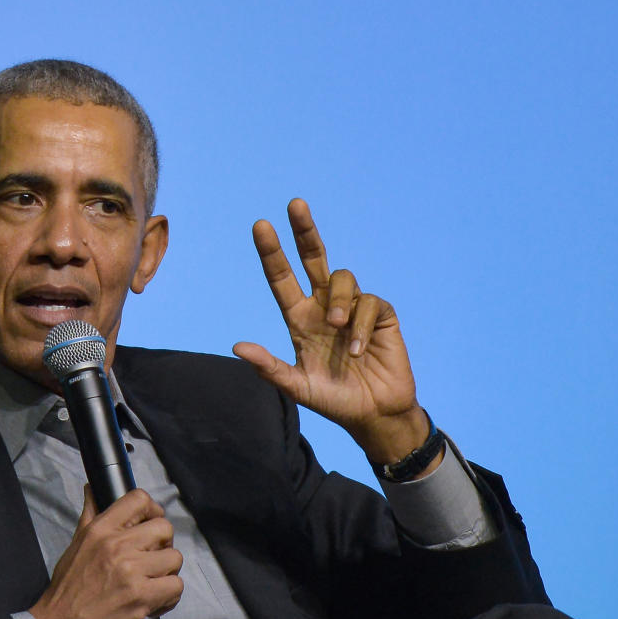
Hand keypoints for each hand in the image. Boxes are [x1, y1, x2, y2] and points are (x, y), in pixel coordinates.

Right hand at [29, 488, 182, 618]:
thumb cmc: (65, 589)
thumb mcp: (75, 545)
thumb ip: (90, 516)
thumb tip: (92, 488)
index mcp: (100, 529)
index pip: (140, 499)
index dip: (152, 511)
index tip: (149, 527)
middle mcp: (117, 545)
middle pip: (165, 528)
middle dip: (163, 545)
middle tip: (152, 561)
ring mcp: (130, 571)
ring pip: (175, 558)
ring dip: (167, 573)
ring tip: (152, 584)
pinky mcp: (140, 598)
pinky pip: (176, 586)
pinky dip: (169, 597)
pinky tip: (153, 603)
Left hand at [233, 198, 432, 464]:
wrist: (374, 415)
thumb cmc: (334, 400)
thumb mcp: (297, 387)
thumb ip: (270, 368)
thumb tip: (237, 346)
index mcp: (300, 319)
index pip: (281, 278)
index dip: (271, 252)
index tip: (261, 225)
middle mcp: (325, 307)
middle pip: (313, 258)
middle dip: (304, 230)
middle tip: (295, 204)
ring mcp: (353, 309)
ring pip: (343, 278)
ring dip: (338, 301)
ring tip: (337, 330)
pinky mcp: (380, 315)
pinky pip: (368, 302)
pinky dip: (360, 323)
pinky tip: (357, 349)